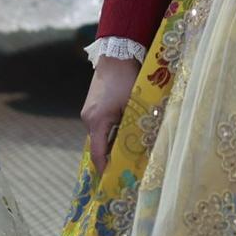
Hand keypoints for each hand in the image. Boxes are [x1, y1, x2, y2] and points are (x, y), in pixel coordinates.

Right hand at [82, 56, 139, 173]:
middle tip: (124, 170)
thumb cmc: (127, 80)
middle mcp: (88, 119)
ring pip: (100, 135)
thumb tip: (146, 144)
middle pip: (98, 145)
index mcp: (97, 121)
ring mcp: (88, 111)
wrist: (116, 55)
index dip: (104, 168)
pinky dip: (109, 133)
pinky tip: (123, 134)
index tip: (112, 180)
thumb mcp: (134, 105)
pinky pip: (100, 126)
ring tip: (125, 154)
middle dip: (110, 158)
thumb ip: (136, 125)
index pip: (98, 153)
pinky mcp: (92, 106)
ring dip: (111, 144)